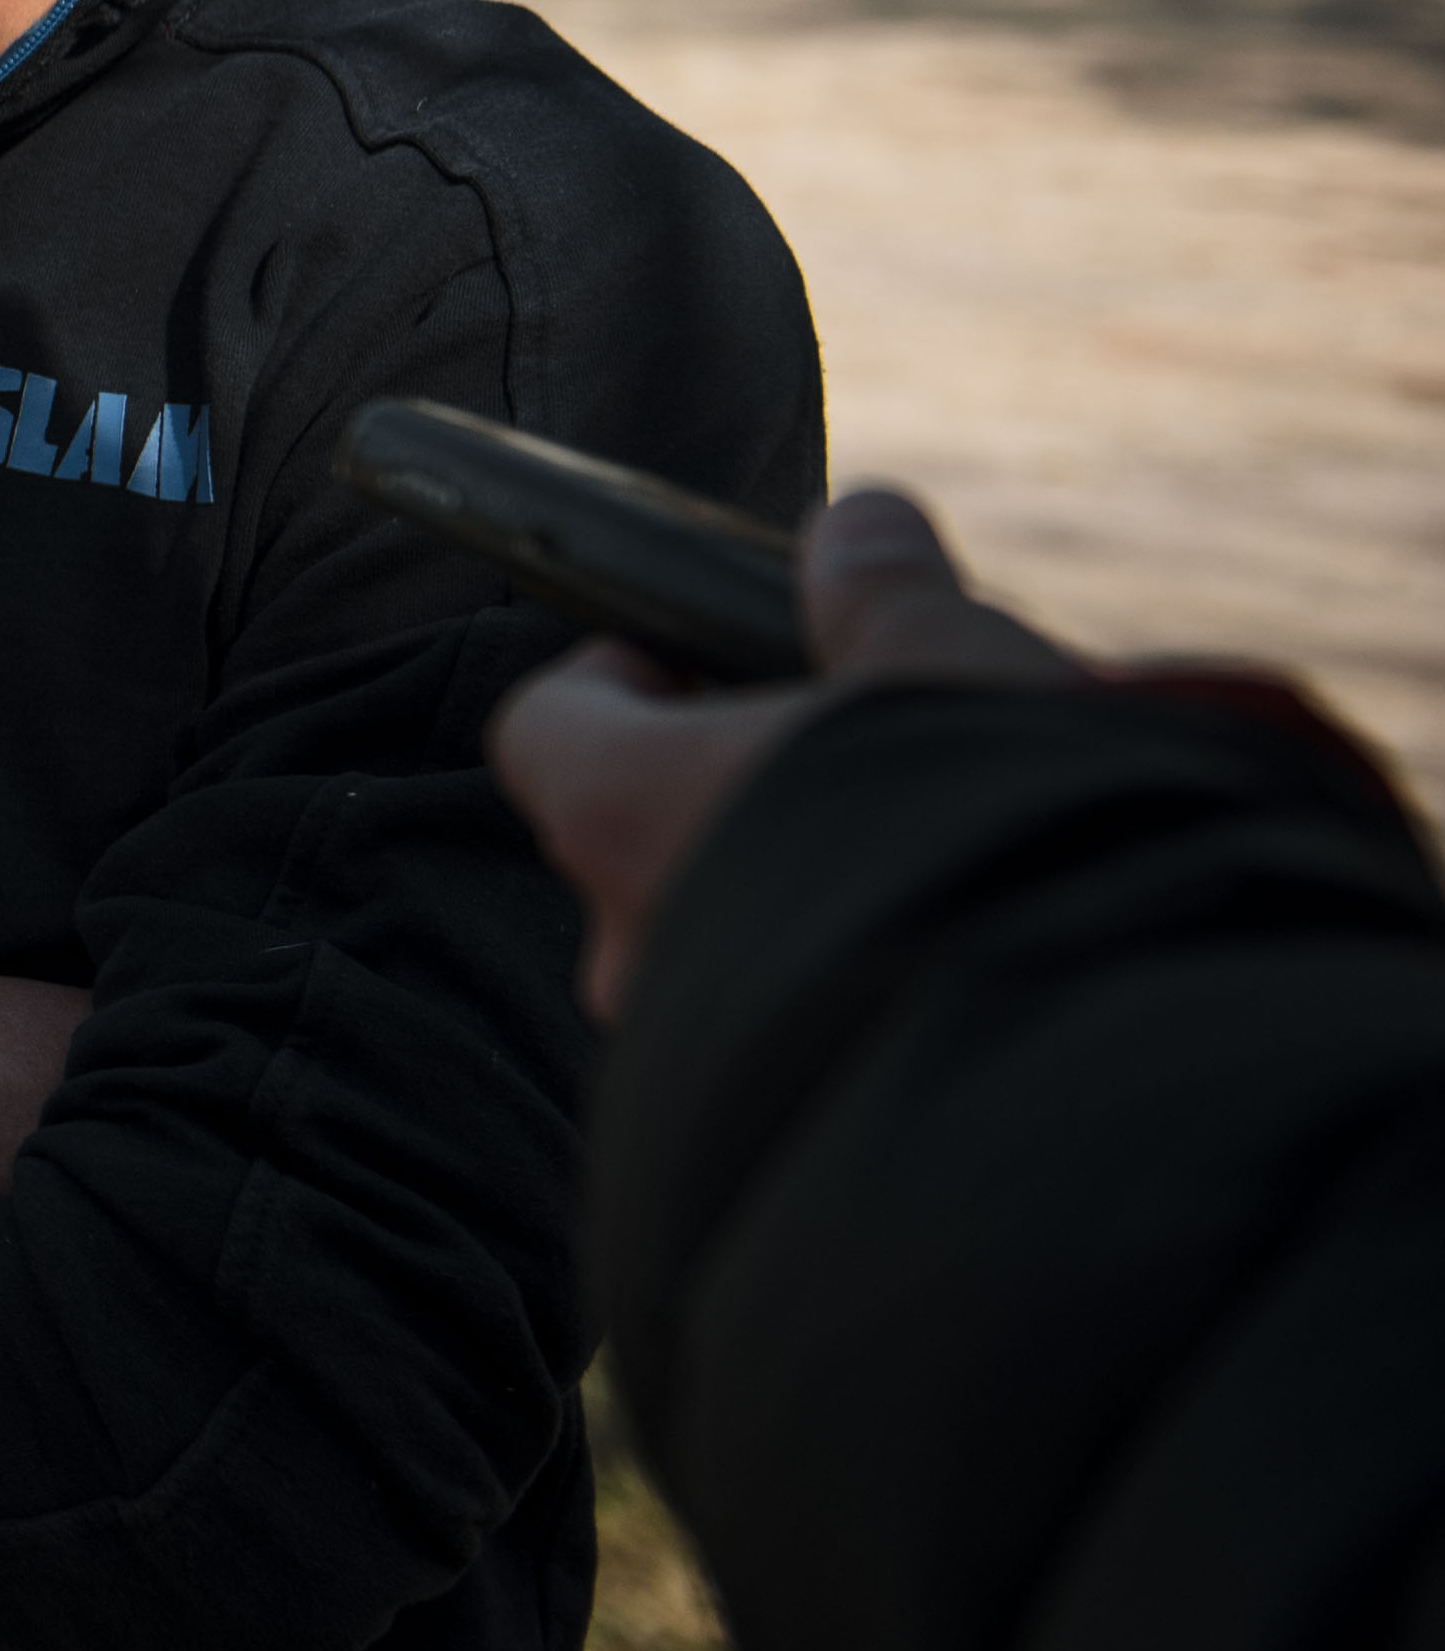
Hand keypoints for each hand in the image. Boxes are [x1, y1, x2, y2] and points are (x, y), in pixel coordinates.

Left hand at [491, 486, 1076, 1020]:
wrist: (1102, 1054)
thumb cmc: (994, 826)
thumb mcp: (947, 661)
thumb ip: (881, 592)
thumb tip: (858, 531)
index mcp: (621, 806)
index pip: (548, 724)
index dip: (619, 677)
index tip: (702, 652)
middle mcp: (627, 939)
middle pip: (642, 831)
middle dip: (740, 789)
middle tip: (860, 753)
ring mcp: (697, 1048)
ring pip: (724, 935)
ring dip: (807, 887)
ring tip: (946, 850)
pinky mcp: (783, 1119)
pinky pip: (792, 1022)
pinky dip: (855, 976)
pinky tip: (972, 944)